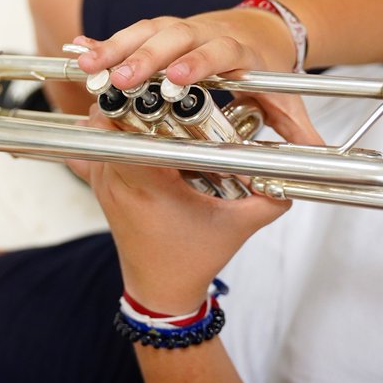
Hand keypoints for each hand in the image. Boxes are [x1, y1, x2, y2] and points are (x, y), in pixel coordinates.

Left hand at [69, 107, 292, 313]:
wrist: (161, 291)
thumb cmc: (194, 258)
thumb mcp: (238, 225)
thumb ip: (270, 195)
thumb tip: (294, 165)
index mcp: (145, 184)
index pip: (129, 127)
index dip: (145, 102)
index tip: (169, 91)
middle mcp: (116, 178)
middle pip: (108, 118)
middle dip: (134, 99)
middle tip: (166, 92)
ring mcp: (102, 180)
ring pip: (94, 126)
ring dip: (119, 111)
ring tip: (152, 102)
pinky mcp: (99, 183)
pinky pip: (88, 146)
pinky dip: (104, 130)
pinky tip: (126, 125)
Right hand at [73, 10, 324, 145]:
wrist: (263, 30)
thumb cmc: (269, 71)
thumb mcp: (287, 101)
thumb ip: (298, 129)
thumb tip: (317, 157)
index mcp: (238, 52)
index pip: (219, 51)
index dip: (198, 63)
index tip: (179, 78)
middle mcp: (205, 35)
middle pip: (174, 38)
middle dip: (147, 58)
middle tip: (122, 79)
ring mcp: (180, 31)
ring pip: (146, 32)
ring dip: (116, 48)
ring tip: (90, 68)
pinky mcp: (160, 34)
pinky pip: (130, 35)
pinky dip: (106, 44)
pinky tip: (80, 54)